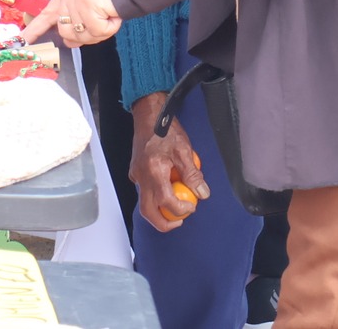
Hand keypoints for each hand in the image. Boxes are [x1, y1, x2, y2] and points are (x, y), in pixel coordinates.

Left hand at [21, 0, 119, 46]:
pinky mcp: (88, 6)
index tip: (22, 39)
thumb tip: (69, 41)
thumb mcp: (87, 2)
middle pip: (66, 33)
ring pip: (81, 35)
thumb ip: (77, 20)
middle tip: (97, 27)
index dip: (35, 29)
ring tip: (106, 18)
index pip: (45, 15)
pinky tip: (112, 16)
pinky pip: (98, 32)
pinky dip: (109, 28)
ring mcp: (76, 2)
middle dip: (82, 36)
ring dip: (97, 33)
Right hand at [130, 95, 207, 232]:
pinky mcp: (135, 171)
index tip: (193, 206)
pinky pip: (144, 191)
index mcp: (154, 172)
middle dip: (163, 223)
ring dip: (160, 209)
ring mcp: (136, 175)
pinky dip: (156, 196)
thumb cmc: (166, 130)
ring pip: (145, 202)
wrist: (148, 115)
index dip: (181, 209)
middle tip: (179, 221)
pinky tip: (168, 186)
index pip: (166, 202)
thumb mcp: (184, 151)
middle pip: (148, 211)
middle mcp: (141, 177)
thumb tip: (202, 193)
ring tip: (177, 202)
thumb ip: (193, 174)